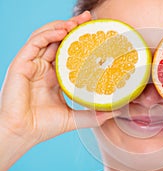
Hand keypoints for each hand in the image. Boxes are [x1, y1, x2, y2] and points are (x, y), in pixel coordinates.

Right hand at [0, 11, 113, 146]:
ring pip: (46, 37)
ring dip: (61, 27)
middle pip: (58, 40)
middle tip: (88, 19)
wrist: (23, 134)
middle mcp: (44, 68)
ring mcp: (32, 65)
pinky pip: (34, 43)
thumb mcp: (75, 118)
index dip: (80, 41)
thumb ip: (95, 114)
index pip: (69, 52)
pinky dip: (48, 34)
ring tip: (77, 23)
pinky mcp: (21, 64)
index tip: (96, 32)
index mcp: (55, 78)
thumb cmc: (45, 127)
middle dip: (73, 27)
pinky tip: (62, 31)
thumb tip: (117, 111)